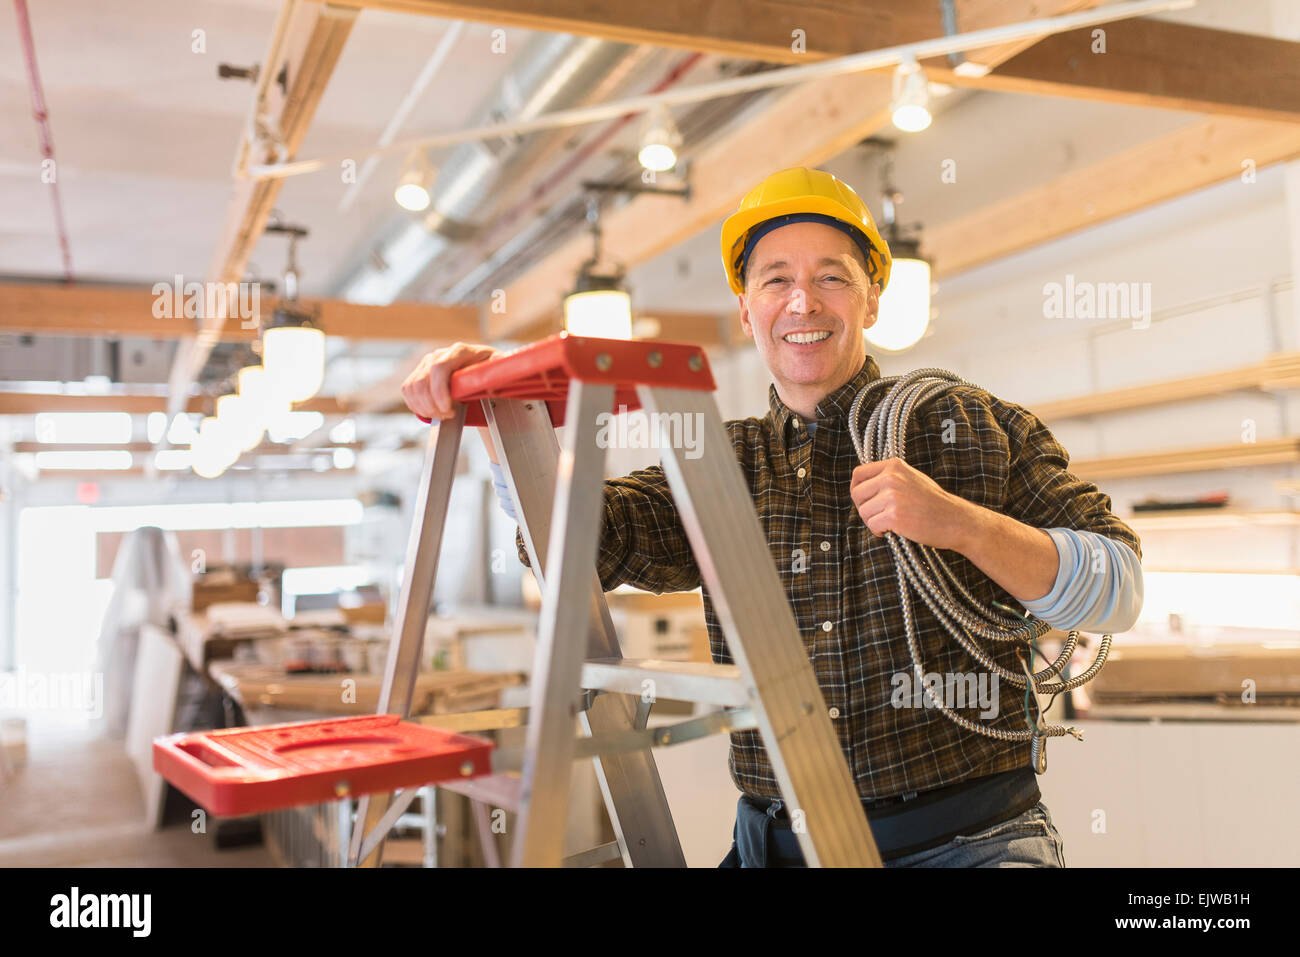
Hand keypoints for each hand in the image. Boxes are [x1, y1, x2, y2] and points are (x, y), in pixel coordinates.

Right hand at [400, 342, 501, 422]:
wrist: (480, 369)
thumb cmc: (490, 369)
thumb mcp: (499, 368)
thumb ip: (499, 368)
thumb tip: (500, 371)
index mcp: (460, 351)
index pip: (440, 368)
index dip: (439, 391)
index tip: (447, 409)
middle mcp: (440, 354)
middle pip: (423, 381)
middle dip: (433, 405)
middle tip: (449, 416)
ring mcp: (427, 363)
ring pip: (413, 388)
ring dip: (425, 407)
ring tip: (442, 415)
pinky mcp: (418, 372)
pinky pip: (408, 390)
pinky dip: (416, 405)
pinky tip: (430, 411)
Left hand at [849, 457, 977, 551]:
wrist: (956, 520)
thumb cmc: (933, 503)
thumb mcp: (911, 479)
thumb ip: (888, 478)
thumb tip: (861, 486)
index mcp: (894, 465)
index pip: (858, 473)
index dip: (858, 490)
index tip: (865, 501)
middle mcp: (891, 477)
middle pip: (857, 494)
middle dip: (865, 508)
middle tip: (880, 516)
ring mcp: (892, 496)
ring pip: (863, 512)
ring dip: (873, 522)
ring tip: (891, 524)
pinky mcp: (894, 516)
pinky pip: (872, 526)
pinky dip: (880, 532)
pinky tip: (894, 531)